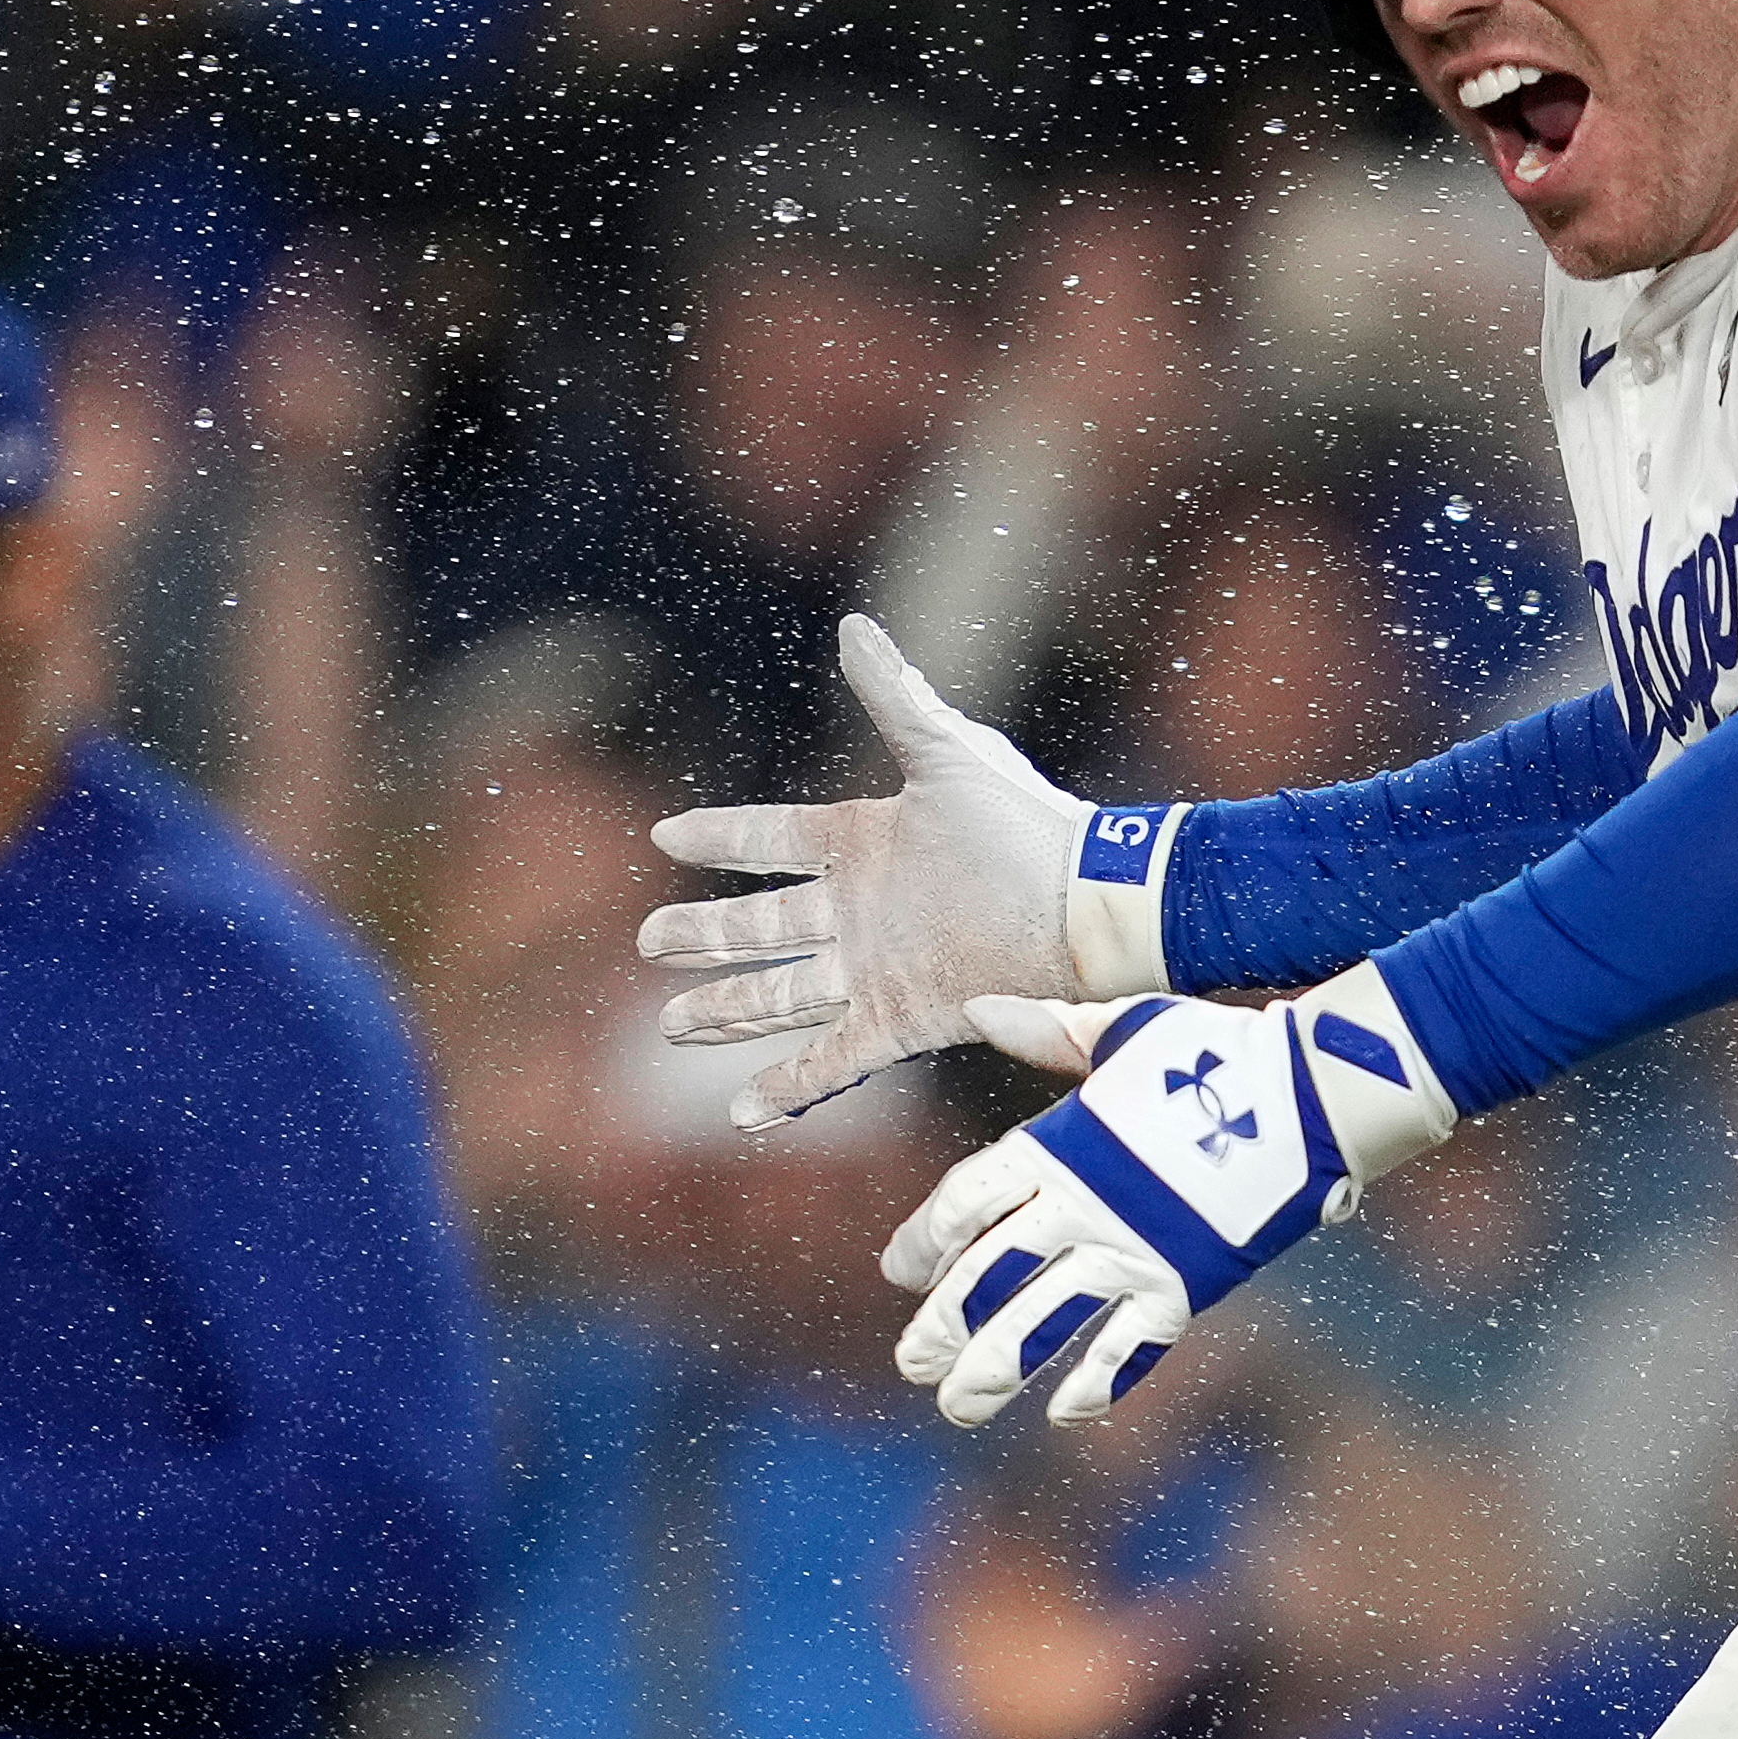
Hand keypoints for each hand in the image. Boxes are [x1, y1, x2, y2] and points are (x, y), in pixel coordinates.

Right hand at [642, 615, 1093, 1128]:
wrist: (1090, 904)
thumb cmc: (1028, 821)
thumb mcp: (948, 751)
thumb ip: (895, 695)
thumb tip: (854, 625)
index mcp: (864, 842)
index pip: (770, 840)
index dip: (721, 838)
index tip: (666, 834)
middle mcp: (860, 912)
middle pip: (759, 927)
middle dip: (703, 937)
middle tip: (647, 942)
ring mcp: (875, 970)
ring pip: (780, 995)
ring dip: (726, 1010)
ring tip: (673, 1024)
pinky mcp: (901, 1021)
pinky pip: (830, 1060)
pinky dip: (786, 1087)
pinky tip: (741, 1113)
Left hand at [881, 967, 1455, 1426]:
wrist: (1311, 1089)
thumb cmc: (1216, 1051)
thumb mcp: (1124, 1030)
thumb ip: (1048, 1032)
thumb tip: (977, 1004)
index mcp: (1060, 1143)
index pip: (966, 1201)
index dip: (925, 1240)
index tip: (901, 1273)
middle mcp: (1082, 1204)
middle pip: (987, 1275)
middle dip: (942, 1324)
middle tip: (913, 1363)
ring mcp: (1132, 1249)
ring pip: (1041, 1323)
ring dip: (994, 1368)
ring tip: (959, 1405)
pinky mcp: (1185, 1284)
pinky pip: (1128, 1349)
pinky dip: (1095, 1383)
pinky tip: (1063, 1412)